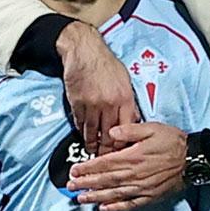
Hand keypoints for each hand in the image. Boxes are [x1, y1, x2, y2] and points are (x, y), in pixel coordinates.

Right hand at [58, 22, 140, 155]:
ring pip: (93, 134)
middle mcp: (109, 104)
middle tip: (106, 159)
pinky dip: (82, 132)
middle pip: (110, 136)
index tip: (122, 152)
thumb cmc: (106, 65)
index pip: (127, 129)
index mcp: (125, 98)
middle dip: (108, 150)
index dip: (124, 144)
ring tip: (93, 153)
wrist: (84, 51)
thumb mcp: (125, 80)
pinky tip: (84, 138)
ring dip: (93, 145)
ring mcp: (92, 105)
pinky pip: (80, 124)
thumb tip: (133, 120)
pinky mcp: (77, 104)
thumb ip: (128, 102)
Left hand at [67, 122, 186, 210]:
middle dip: (86, 184)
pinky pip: (129, 204)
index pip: (104, 163)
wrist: (193, 159)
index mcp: (133, 157)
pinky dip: (116, 207)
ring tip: (81, 199)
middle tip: (70, 187)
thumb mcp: (152, 128)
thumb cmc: (172, 141)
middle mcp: (134, 175)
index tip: (74, 171)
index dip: (87, 168)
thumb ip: (130, 129)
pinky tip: (104, 209)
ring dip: (95, 197)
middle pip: (105, 180)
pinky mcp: (149, 196)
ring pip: (113, 194)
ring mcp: (141, 188)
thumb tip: (111, 132)